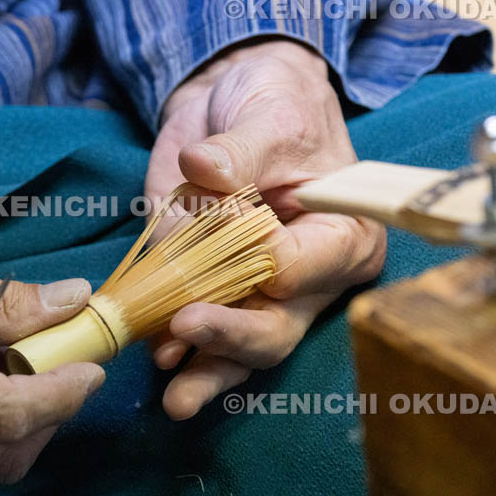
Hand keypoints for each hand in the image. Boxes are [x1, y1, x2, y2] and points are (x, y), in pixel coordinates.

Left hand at [146, 38, 385, 420]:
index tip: (239, 241)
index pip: (303, 266)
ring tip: (175, 395)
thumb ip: (239, 149)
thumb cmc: (274, 102)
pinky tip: (156, 357)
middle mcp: (305, 280)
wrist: (235, 100)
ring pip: (239, 349)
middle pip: (276, 328)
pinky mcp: (212, 288)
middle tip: (188, 327)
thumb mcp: (266, 113)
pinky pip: (198, 334)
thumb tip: (205, 168)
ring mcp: (256, 292)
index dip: (269, 263)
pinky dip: (177, 349)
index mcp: (339, 236)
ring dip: (204, 370)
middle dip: (232, 336)